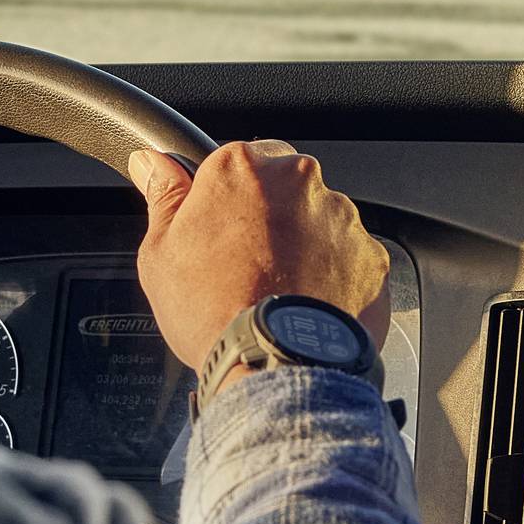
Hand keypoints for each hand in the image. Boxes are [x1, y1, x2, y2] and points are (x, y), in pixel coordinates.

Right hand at [129, 139, 389, 378]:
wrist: (276, 365)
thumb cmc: (213, 311)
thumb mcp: (161, 254)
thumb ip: (164, 197)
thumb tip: (153, 163)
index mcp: (243, 168)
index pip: (242, 158)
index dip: (229, 195)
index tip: (222, 223)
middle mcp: (299, 181)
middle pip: (284, 185)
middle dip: (270, 214)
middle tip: (246, 262)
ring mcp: (341, 217)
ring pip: (320, 218)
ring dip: (304, 243)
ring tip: (278, 289)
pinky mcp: (371, 255)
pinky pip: (349, 256)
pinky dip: (333, 274)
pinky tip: (307, 302)